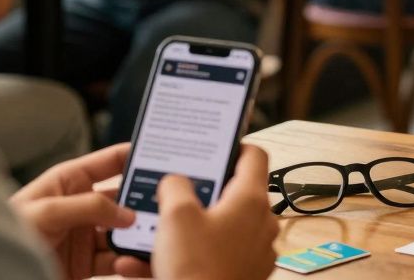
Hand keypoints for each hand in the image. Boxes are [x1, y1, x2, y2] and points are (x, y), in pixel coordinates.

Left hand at [10, 144, 151, 279]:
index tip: (162, 156)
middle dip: (145, 199)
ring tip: (157, 234)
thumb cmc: (7, 234)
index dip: (135, 156)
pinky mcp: (87, 264)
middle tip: (168, 201)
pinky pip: (117, 258)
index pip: (110, 162)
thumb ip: (88, 207)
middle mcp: (81, 206)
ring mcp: (85, 235)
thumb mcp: (45, 212)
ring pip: (124, 230)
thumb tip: (125, 213)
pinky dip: (129, 259)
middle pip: (123, 197)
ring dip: (140, 233)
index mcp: (69, 181)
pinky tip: (136, 258)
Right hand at [153, 145, 278, 279]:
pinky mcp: (245, 274)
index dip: (235, 146)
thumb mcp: (175, 216)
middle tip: (177, 193)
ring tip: (157, 234)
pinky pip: (215, 255)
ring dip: (190, 229)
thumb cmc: (196, 269)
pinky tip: (152, 263)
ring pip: (221, 228)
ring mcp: (256, 251)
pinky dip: (191, 255)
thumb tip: (176, 180)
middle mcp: (261, 223)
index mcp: (251, 199)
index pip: (254, 155)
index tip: (215, 148)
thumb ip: (175, 186)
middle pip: (235, 193)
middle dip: (203, 193)